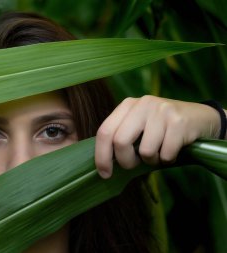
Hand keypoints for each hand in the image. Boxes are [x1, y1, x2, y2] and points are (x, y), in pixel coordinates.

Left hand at [95, 95, 220, 178]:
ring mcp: (161, 111)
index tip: (104, 173)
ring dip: (151, 161)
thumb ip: (122, 137)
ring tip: (159, 153)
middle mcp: (142, 104)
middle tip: (134, 165)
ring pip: (145, 151)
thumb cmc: (162, 128)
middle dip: (125, 161)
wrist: (201, 117)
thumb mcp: (139, 125)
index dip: (101, 156)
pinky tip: (172, 150)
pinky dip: (168, 159)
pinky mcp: (179, 121)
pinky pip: (165, 154)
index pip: (105, 132)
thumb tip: (104, 165)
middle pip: (120, 141)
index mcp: (127, 105)